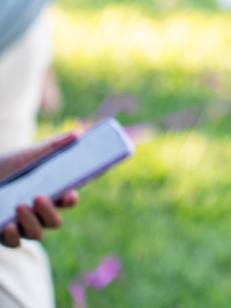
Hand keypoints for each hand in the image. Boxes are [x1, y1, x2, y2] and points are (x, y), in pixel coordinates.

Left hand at [0, 132, 80, 247]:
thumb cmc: (4, 167)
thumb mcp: (26, 155)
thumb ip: (52, 146)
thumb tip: (77, 133)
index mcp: (50, 193)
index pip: (68, 201)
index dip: (71, 199)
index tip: (69, 194)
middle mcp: (39, 213)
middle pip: (55, 221)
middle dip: (49, 211)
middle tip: (38, 197)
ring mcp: (22, 226)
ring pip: (37, 233)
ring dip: (31, 221)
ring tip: (19, 205)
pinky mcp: (5, 235)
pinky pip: (15, 243)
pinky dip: (14, 236)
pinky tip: (8, 226)